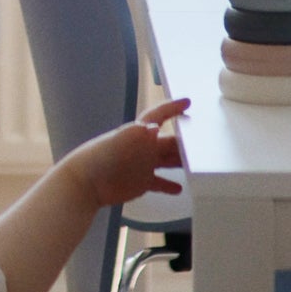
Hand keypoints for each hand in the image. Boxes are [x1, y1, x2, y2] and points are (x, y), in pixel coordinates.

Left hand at [69, 99, 189, 210]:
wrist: (84, 184)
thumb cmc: (99, 158)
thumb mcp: (117, 142)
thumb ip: (134, 134)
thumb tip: (154, 126)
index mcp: (139, 133)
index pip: (159, 116)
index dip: (172, 108)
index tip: (187, 102)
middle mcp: (144, 147)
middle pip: (171, 141)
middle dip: (187, 141)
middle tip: (206, 142)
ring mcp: (144, 165)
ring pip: (169, 160)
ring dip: (183, 162)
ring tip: (201, 165)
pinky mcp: (141, 182)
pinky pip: (160, 183)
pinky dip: (170, 185)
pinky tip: (180, 189)